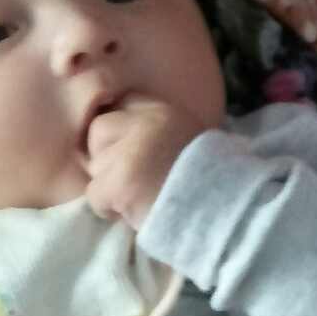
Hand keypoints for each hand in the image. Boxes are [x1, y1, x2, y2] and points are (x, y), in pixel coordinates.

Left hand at [83, 96, 200, 228]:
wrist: (221, 212)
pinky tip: (133, 212)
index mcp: (164, 111)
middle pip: (98, 130)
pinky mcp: (121, 182)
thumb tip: (119, 141)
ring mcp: (131, 152)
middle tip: (129, 178)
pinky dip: (107, 209)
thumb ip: (156, 133)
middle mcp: (145, 123)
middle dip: (105, 156)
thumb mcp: (187, 142)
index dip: (119, 129)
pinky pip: (94, 194)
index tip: (128, 150)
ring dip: (108, 186)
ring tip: (137, 197)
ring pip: (94, 165)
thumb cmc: (206, 184)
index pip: (122, 103)